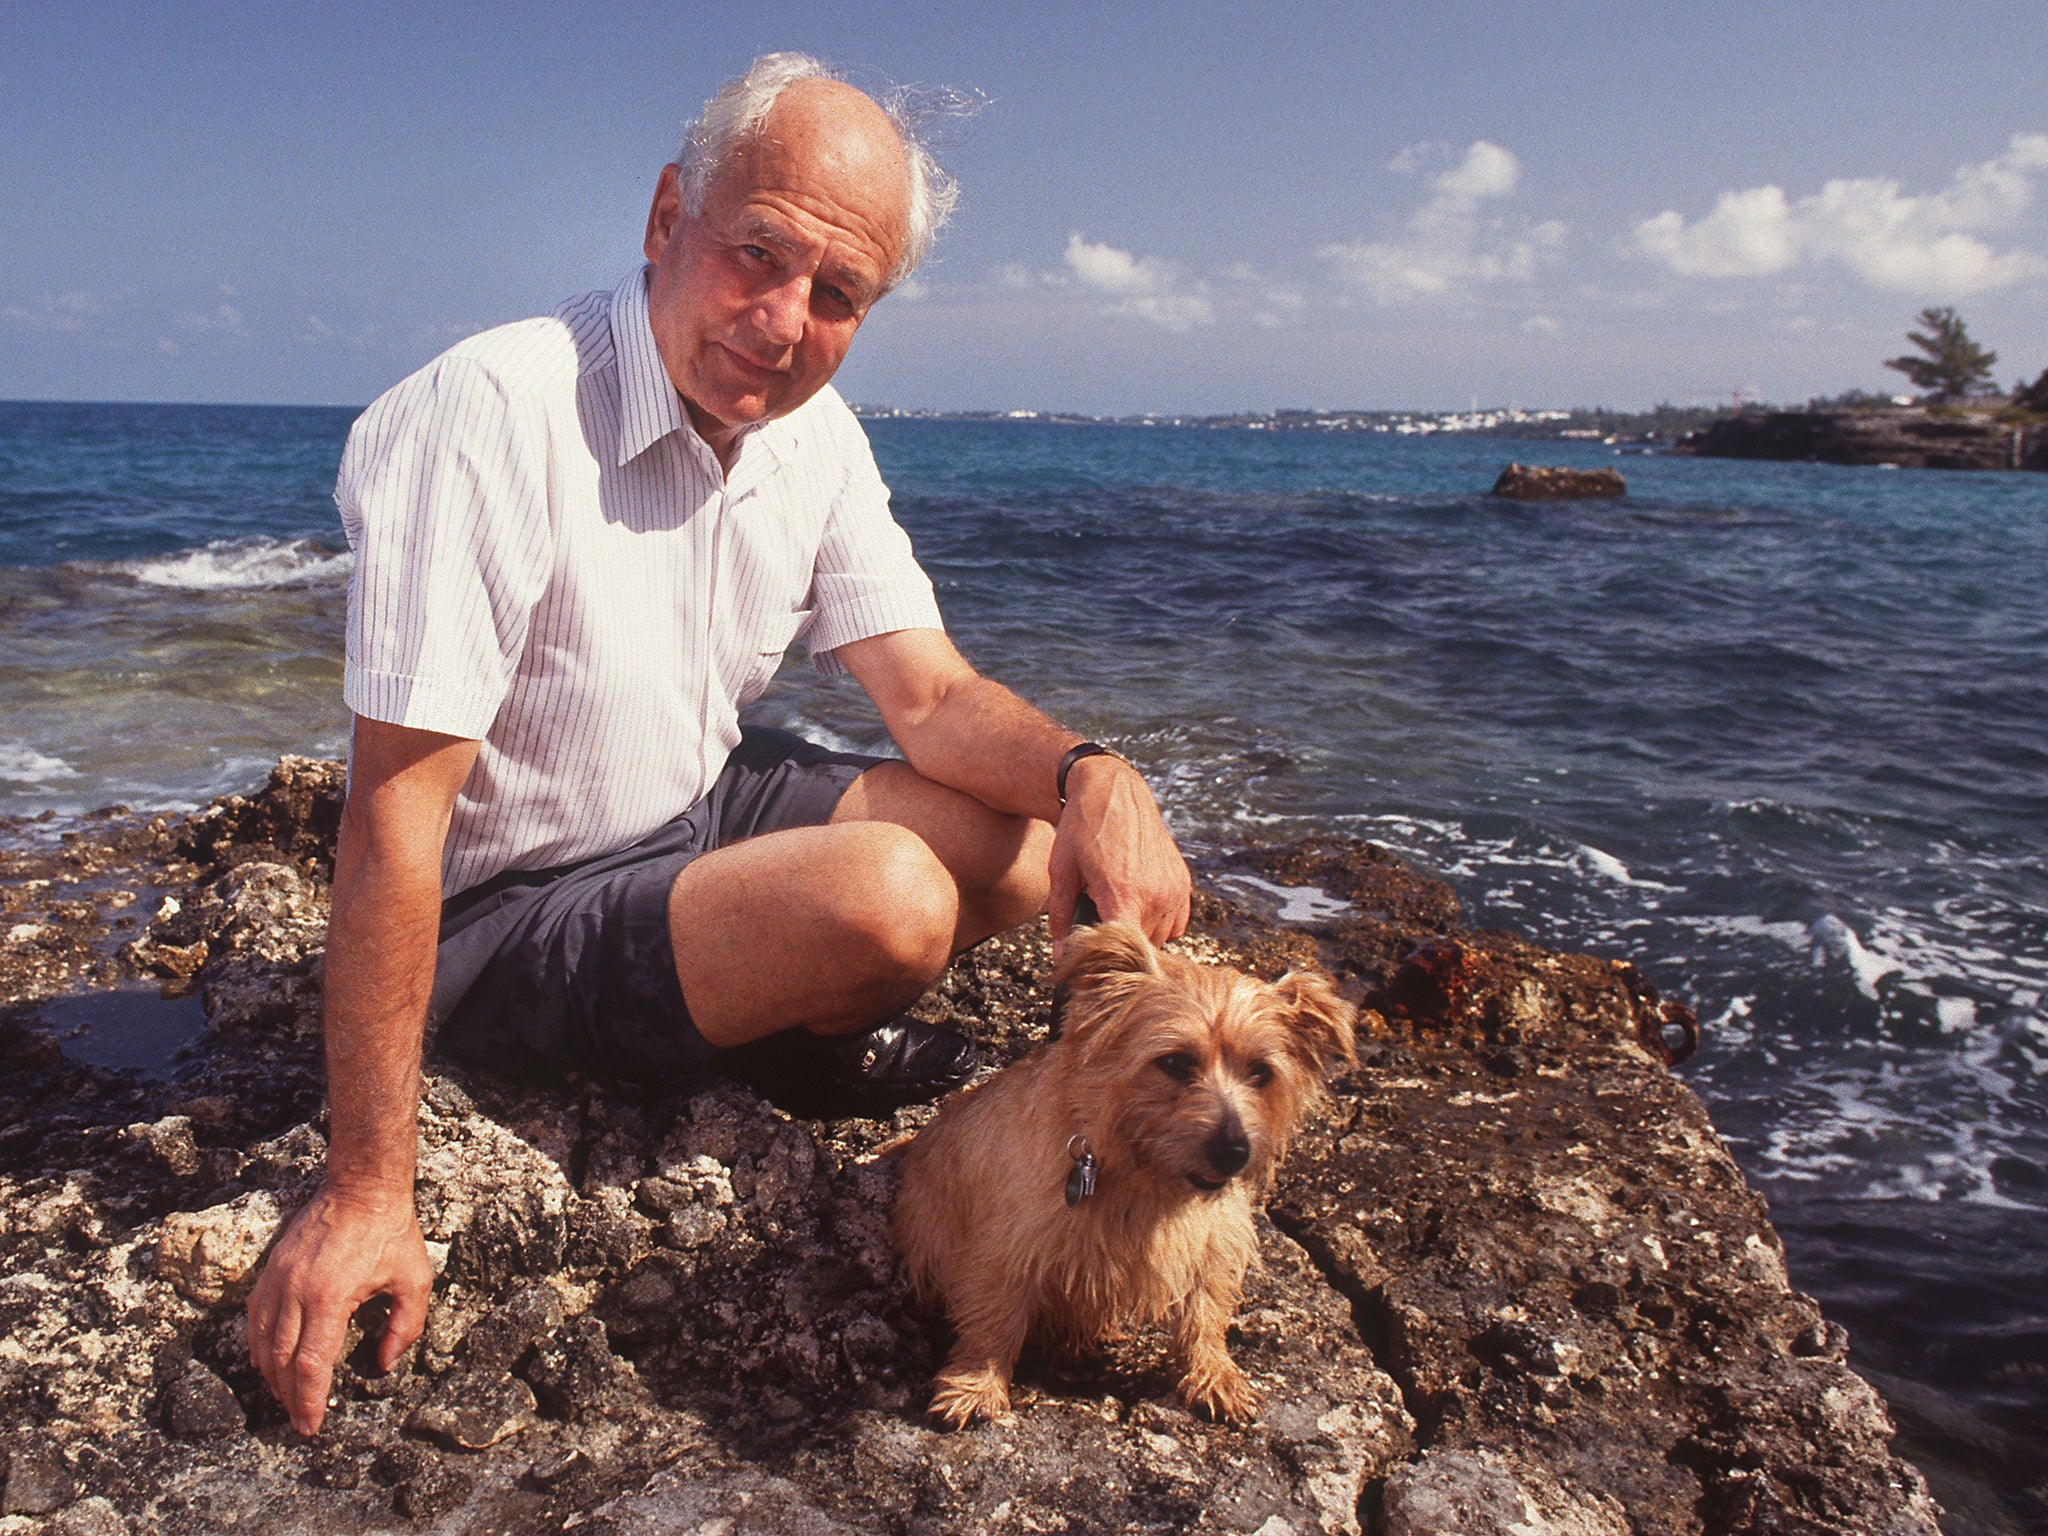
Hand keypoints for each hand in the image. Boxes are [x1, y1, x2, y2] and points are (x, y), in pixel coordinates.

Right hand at [246, 1181, 433, 1435]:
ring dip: (270, 1375)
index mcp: (331, 1297)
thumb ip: (405, 1327)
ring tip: (285, 1397)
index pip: (310, 1364)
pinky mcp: (270, 1268)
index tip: (311, 1425)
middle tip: (299, 1420)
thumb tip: (385, 1365)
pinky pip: (254, 1316)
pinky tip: (266, 1361)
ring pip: (262, 1341)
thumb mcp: (414, 1280)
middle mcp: (296, 1290)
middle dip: (289, 1397)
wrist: (362, 1187)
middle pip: (281, 1360)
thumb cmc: (392, 1232)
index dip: (309, 1400)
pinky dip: (257, 1345)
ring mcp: (278, 1278)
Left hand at [1047, 754, 1191, 955]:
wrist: (1113, 790)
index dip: (1107, 963)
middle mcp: (1156, 895)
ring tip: (1116, 915)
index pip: (1125, 954)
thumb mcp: (1061, 873)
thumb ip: (1061, 919)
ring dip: (1140, 937)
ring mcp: (1174, 889)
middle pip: (1140, 949)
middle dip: (1120, 949)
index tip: (1091, 964)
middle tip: (1098, 934)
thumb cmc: (1081, 830)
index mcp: (1124, 895)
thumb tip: (1062, 956)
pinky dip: (1159, 923)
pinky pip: (1177, 923)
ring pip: (1161, 939)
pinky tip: (1136, 908)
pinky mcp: (1182, 881)